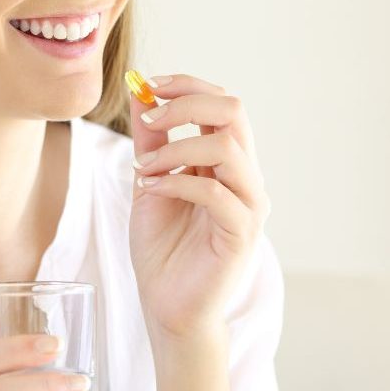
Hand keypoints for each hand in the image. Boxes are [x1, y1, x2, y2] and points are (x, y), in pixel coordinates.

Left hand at [127, 72, 271, 342]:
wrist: (167, 306)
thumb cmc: (162, 248)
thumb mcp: (149, 182)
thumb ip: (151, 142)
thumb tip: (140, 94)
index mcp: (227, 161)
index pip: (222, 103)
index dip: (188, 86)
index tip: (149, 84)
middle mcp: (244, 176)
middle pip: (234, 112)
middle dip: (187, 103)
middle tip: (149, 118)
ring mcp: (248, 204)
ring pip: (227, 149)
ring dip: (176, 147)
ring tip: (143, 168)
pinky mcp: (241, 234)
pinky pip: (215, 193)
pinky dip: (176, 182)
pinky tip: (150, 189)